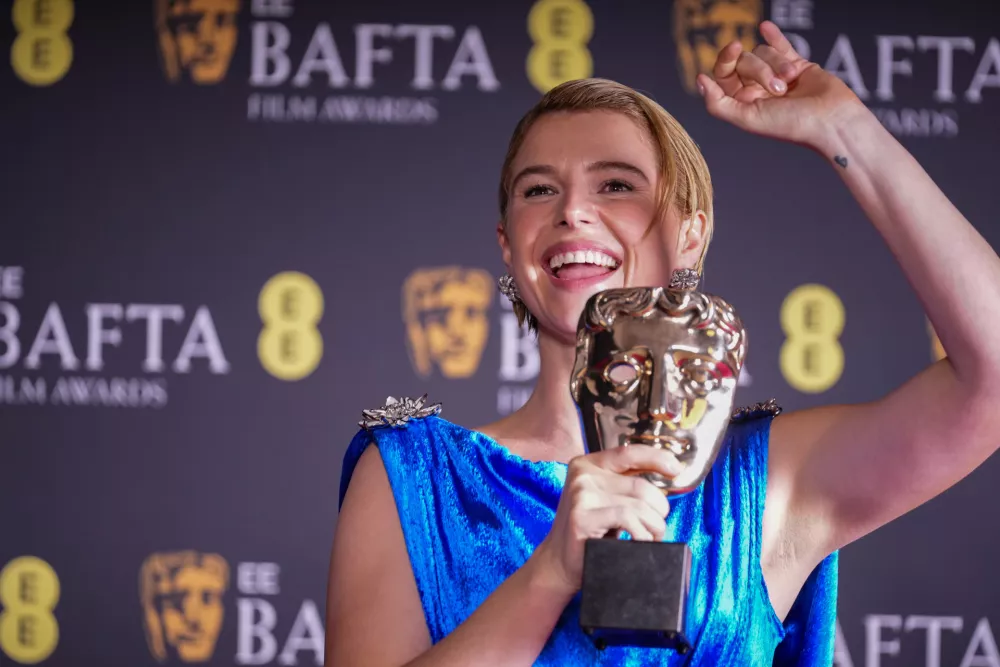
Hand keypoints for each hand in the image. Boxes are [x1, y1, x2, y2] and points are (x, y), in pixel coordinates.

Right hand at [531, 446, 679, 595]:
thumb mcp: (604, 499)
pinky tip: (638, 541)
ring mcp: (581, 495)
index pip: (629, 453)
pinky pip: (628, 519)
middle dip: (659, 511)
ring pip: (639, 505)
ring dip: (654, 526)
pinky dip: (641, 534)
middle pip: (642, 486)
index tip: (676, 469)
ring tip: (649, 537)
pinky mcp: (582, 516)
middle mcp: (583, 475)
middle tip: (656, 527)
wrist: (559, 562)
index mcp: (588, 464)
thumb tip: (666, 474)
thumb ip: (624, 484)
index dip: (657, 458)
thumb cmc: (589, 531)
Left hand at [697, 21, 867, 149]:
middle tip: (779, 89)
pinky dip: (774, 36)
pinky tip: (765, 27)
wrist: (830, 120)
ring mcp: (776, 75)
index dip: (726, 59)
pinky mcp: (797, 64)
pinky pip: (781, 45)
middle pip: (745, 61)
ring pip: (765, 52)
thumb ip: (718, 104)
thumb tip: (700, 80)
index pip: (724, 74)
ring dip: (778, 65)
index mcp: (742, 103)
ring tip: (792, 84)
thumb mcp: (747, 118)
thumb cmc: (790, 124)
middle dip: (761, 70)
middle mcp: (757, 89)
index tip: (734, 47)